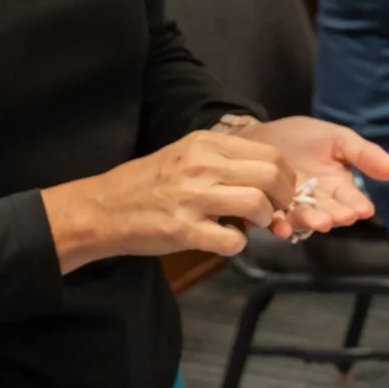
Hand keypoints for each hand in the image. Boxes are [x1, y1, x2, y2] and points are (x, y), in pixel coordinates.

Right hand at [42, 130, 295, 271]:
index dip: (285, 177)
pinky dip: (237, 245)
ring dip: (263, 220)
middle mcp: (201, 165)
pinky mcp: (183, 230)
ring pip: (258, 205)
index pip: (270, 154)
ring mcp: (192, 198)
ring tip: (248, 224)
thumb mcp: (186, 154)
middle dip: (282, 198)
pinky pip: (233, 241)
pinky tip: (224, 240)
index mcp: (205, 143)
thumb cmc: (148, 183)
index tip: (280, 191)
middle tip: (272, 210)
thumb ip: (226, 162)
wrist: (103, 207)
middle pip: (272, 177)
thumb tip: (270, 179)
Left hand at [247, 115, 388, 237]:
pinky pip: (276, 221)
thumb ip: (363, 154)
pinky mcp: (270, 210)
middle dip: (338, 215)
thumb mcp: (337, 138)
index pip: (352, 199)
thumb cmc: (301, 136)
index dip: (358, 205)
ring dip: (313, 222)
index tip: (364, 209)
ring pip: (306, 219)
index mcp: (338, 185)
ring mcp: (295, 207)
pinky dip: (280, 225)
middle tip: (344, 217)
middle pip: (331, 212)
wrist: (260, 135)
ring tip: (320, 222)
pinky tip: (282, 226)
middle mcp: (319, 201)